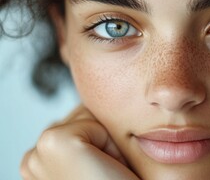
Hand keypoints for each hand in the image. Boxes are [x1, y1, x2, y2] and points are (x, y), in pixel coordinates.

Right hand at [20, 105, 138, 179]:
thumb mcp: (97, 160)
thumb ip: (85, 137)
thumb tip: (88, 106)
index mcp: (36, 162)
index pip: (75, 123)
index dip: (101, 141)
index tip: (103, 171)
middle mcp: (31, 157)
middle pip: (80, 115)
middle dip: (102, 137)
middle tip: (106, 172)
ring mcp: (37, 151)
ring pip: (88, 114)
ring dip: (106, 138)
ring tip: (107, 170)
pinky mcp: (54, 142)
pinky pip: (93, 119)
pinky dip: (109, 141)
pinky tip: (105, 166)